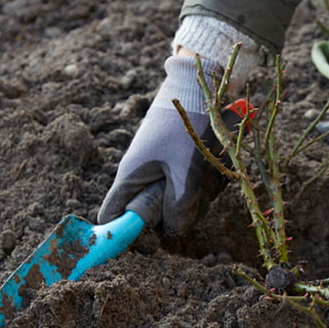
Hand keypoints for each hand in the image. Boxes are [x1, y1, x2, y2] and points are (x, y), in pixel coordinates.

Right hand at [98, 54, 224, 234]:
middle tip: (197, 193)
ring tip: (209, 171)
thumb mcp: (184, 165)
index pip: (113, 217)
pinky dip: (205, 179)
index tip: (151, 241)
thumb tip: (173, 231)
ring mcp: (161, 169)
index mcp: (131, 176)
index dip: (125, 235)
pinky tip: (216, 165)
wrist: (198, 86)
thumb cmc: (185, 122)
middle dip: (178, 210)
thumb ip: (180, 201)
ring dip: (197, 192)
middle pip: (153, 214)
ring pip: (176, 200)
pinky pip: (191, 184)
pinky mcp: (179, 163)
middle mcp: (142, 175)